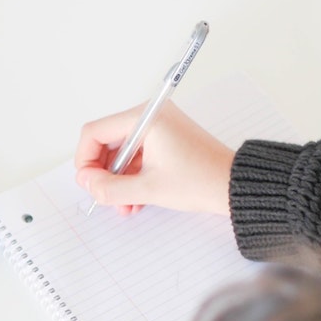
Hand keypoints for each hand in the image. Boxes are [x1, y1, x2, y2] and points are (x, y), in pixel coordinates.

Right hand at [74, 102, 233, 215]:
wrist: (235, 186)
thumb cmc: (202, 181)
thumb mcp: (148, 189)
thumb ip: (109, 187)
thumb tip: (86, 182)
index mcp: (145, 118)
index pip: (95, 132)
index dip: (85, 160)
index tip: (89, 183)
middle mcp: (150, 117)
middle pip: (106, 142)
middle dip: (103, 173)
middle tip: (104, 195)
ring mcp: (158, 128)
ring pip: (120, 153)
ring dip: (117, 180)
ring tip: (123, 204)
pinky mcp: (165, 140)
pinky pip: (136, 156)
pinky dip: (131, 177)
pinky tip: (135, 199)